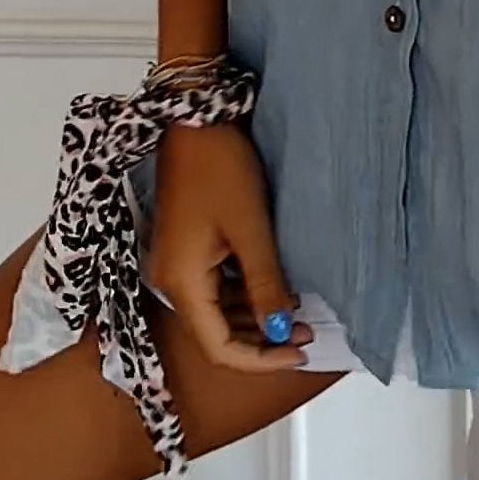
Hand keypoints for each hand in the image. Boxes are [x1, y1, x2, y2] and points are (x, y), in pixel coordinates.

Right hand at [148, 121, 311, 371]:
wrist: (195, 121)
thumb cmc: (221, 169)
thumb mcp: (251, 229)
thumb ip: (265, 284)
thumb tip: (280, 330)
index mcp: (182, 283)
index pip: (219, 347)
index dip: (260, 358)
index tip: (300, 351)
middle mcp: (171, 281)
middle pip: (216, 332)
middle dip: (262, 340)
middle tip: (306, 334)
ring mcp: (176, 263)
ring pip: (216, 310)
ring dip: (255, 317)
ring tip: (298, 314)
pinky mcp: (185, 246)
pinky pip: (214, 285)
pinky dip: (243, 294)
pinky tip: (274, 288)